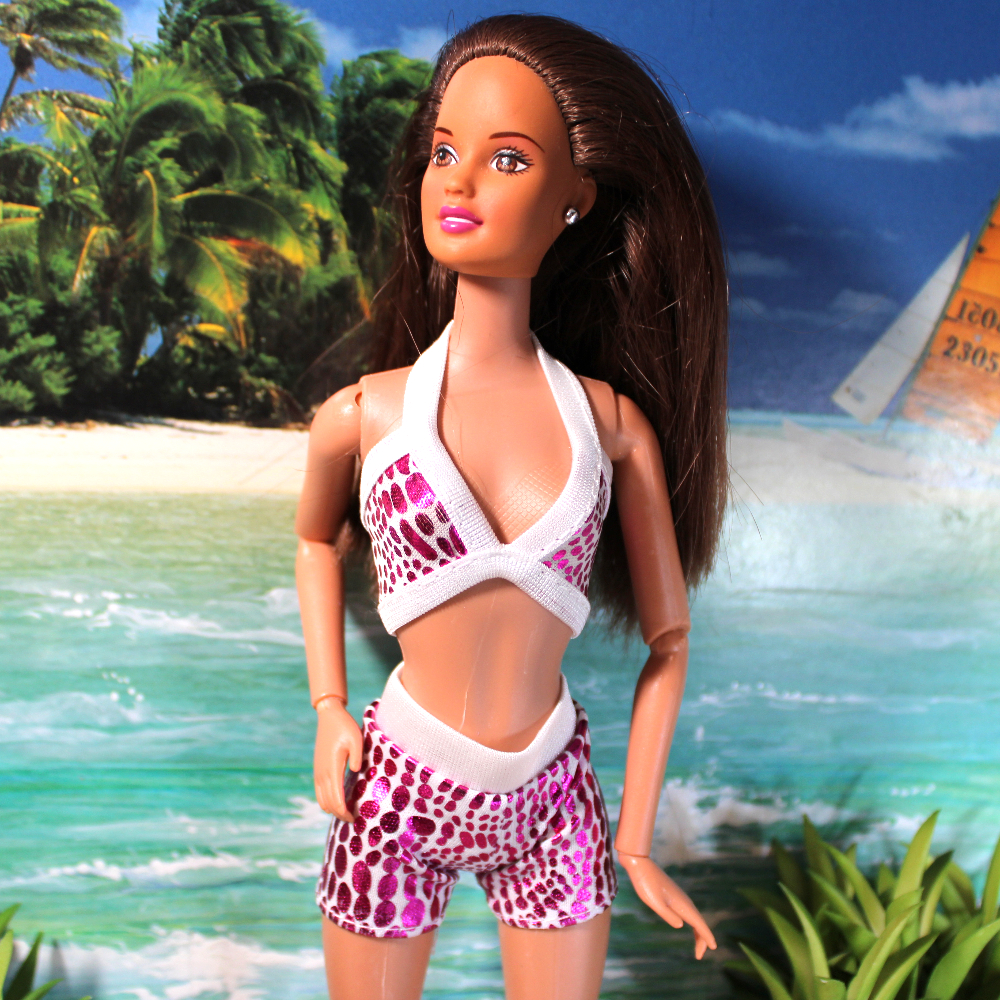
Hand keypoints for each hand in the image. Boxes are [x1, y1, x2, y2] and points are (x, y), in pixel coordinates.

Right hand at [313, 700, 362, 821]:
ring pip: (322, 800)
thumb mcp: (356, 738)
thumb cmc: (345, 727)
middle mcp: (322, 774)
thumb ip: (357, 756)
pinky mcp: (317, 769)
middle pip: (328, 804)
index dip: (344, 812)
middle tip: (354, 820)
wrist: (329, 717)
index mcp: (332, 768)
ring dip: (332, 809)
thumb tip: (356, 771)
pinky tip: (337, 801)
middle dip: (340, 814)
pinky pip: (319, 792)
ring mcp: (318, 772)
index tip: (355, 819)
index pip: (336, 799)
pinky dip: (327, 801)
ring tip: (347, 812)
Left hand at [616, 852, 716, 958]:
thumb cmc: (645, 883)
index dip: (707, 936)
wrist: (639, 864)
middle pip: (699, 922)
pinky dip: (691, 922)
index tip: (714, 948)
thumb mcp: (654, 902)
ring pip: (694, 917)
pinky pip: (687, 912)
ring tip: (698, 946)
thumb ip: (668, 915)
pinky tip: (687, 925)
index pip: (699, 923)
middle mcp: (684, 900)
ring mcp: (679, 897)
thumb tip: (681, 926)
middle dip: (702, 939)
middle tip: (699, 955)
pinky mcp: (673, 895)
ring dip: (698, 932)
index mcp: (682, 904)